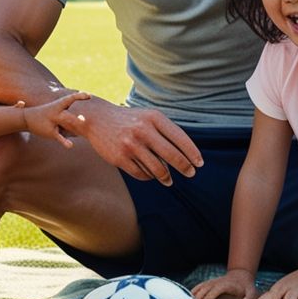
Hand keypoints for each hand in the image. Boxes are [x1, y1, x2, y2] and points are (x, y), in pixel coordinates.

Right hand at [17, 91, 90, 147]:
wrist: (27, 118)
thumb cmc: (46, 115)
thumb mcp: (57, 113)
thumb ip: (70, 119)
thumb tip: (83, 127)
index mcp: (59, 105)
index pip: (71, 99)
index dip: (80, 96)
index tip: (90, 96)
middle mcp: (56, 111)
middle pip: (68, 112)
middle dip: (77, 113)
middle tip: (86, 115)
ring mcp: (53, 121)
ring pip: (64, 121)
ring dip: (73, 121)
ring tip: (83, 122)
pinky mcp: (50, 132)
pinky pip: (58, 136)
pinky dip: (64, 141)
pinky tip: (70, 145)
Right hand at [62, 96, 202, 185]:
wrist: (97, 118)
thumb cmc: (130, 120)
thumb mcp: (149, 117)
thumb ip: (167, 132)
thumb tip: (187, 156)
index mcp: (154, 118)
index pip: (180, 139)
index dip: (192, 153)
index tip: (199, 164)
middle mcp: (143, 130)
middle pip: (172, 156)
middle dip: (185, 168)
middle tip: (190, 174)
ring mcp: (131, 145)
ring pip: (158, 169)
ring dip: (166, 177)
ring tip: (169, 180)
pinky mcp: (120, 158)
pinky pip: (142, 174)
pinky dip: (149, 177)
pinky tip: (151, 176)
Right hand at [191, 268, 258, 298]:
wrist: (241, 276)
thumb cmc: (246, 287)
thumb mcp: (252, 292)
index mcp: (226, 285)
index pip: (215, 290)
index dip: (208, 298)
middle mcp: (217, 282)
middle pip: (205, 289)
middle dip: (198, 298)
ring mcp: (212, 282)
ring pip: (200, 287)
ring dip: (193, 295)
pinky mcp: (209, 284)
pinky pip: (199, 287)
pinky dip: (193, 292)